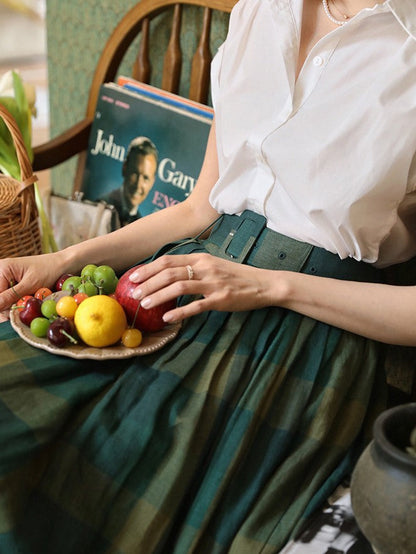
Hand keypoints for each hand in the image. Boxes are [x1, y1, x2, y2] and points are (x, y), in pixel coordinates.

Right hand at [0, 253, 63, 312]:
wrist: (63, 265)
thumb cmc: (48, 270)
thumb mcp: (30, 285)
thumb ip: (10, 296)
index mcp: (3, 268)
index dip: (3, 307)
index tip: (12, 315)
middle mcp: (1, 272)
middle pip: (0, 296)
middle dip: (8, 306)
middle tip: (21, 310)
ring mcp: (8, 278)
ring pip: (5, 298)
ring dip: (14, 304)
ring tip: (29, 301)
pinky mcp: (14, 283)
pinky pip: (11, 296)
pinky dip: (18, 301)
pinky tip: (28, 299)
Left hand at [128, 253, 280, 322]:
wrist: (264, 284)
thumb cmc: (237, 276)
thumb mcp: (214, 265)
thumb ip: (194, 267)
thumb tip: (169, 274)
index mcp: (201, 258)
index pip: (169, 260)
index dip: (148, 268)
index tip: (133, 277)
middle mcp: (205, 268)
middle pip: (170, 272)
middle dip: (148, 283)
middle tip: (134, 293)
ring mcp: (213, 284)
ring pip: (179, 286)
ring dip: (158, 296)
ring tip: (145, 304)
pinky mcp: (221, 299)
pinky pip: (196, 306)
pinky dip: (180, 312)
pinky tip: (167, 318)